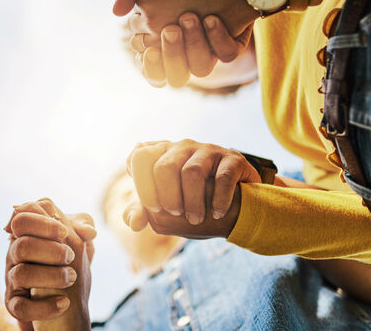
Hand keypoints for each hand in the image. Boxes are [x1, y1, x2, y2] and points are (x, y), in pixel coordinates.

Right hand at [5, 199, 94, 330]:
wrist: (65, 300)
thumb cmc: (66, 263)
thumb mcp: (76, 240)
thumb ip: (82, 226)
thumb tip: (89, 230)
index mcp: (26, 235)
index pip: (22, 218)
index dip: (43, 223)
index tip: (65, 232)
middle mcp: (14, 255)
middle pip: (21, 245)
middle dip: (50, 249)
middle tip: (71, 256)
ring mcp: (12, 280)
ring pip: (21, 274)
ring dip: (51, 276)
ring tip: (71, 278)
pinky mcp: (14, 304)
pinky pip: (20, 307)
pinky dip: (44, 306)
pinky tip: (64, 303)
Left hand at [126, 140, 260, 225]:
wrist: (237, 206)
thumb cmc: (192, 206)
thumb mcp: (164, 211)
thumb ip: (144, 213)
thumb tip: (133, 222)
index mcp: (160, 155)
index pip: (139, 157)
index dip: (143, 186)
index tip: (154, 209)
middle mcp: (182, 148)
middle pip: (164, 167)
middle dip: (168, 197)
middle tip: (176, 214)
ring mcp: (208, 151)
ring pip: (192, 172)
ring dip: (193, 202)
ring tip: (196, 219)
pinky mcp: (233, 159)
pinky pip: (222, 178)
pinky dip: (219, 200)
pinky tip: (217, 214)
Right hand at [127, 11, 251, 86]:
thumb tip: (116, 10)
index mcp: (159, 48)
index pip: (151, 70)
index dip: (150, 66)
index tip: (150, 51)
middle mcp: (184, 55)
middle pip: (176, 75)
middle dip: (172, 54)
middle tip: (171, 29)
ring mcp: (208, 51)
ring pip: (202, 68)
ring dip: (195, 45)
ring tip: (190, 17)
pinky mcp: (229, 43)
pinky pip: (227, 53)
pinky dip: (218, 39)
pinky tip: (211, 19)